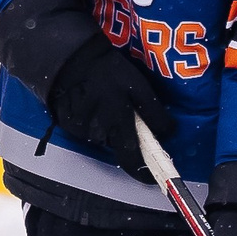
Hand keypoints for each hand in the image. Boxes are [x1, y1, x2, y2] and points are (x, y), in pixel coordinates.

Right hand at [0, 0, 176, 180]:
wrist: (68, 58)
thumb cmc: (108, 69)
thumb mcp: (137, 85)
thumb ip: (153, 111)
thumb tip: (168, 132)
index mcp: (119, 120)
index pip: (132, 159)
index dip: (142, 172)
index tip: (151, 177)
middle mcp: (100, 130)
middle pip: (119, 148)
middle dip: (126, 140)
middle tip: (125, 119)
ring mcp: (82, 130)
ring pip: (103, 139)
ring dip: (109, 129)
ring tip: (107, 104)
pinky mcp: (68, 126)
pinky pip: (86, 132)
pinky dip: (92, 123)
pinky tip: (91, 104)